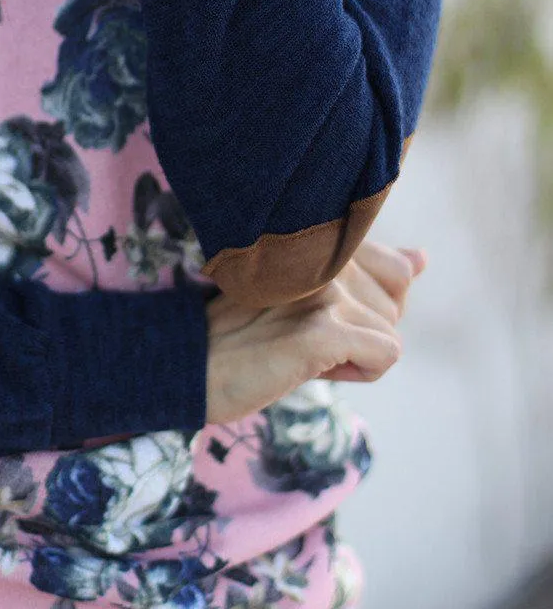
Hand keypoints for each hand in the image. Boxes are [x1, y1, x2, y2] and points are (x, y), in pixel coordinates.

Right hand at [204, 240, 427, 424]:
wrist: (187, 359)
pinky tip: (313, 366)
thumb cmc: (245, 328)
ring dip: (356, 356)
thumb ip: (367, 271)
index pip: (398, 272)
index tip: (319, 314)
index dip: (369, 308)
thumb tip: (421, 259)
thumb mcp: (308, 291)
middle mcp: (327, 253)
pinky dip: (359, 372)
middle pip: (396, 307)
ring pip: (391, 334)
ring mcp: (325, 289)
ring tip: (302, 349)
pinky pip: (386, 355)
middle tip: (305, 335)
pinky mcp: (322, 330)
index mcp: (322, 237)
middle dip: (362, 333)